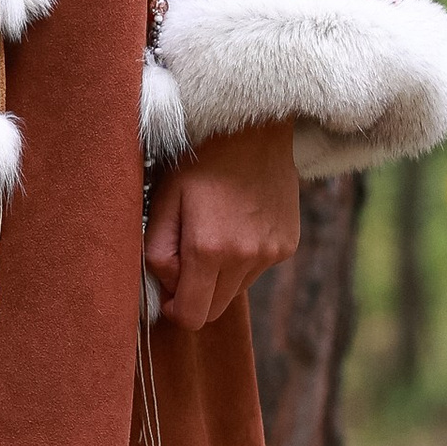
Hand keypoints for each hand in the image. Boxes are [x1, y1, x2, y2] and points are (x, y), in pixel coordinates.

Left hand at [144, 119, 301, 330]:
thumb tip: (167, 290)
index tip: (166, 291)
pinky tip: (235, 224)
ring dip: (218, 276)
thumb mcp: (163, 201)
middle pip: (215, 310)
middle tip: (183, 255)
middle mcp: (246, 257)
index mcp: (209, 249)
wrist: (253, 129)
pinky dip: (241, 259)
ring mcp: (272, 253)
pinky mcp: (288, 245)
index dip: (174, 310)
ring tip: (212, 230)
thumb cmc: (198, 162)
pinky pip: (256, 270)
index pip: (192, 316)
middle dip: (194, 294)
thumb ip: (158, 253)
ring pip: (235, 290)